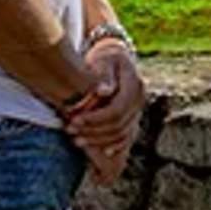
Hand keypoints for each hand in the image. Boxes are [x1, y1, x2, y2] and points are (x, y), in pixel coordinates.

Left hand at [59, 35, 146, 184]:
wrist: (115, 57)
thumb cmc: (104, 57)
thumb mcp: (103, 59)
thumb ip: (104, 74)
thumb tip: (104, 91)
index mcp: (134, 85)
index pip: (116, 110)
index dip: (95, 119)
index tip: (74, 120)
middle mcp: (140, 99)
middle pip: (118, 124)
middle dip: (93, 131)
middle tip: (70, 131)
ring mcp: (138, 110)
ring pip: (122, 133)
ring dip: (99, 140)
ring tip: (76, 140)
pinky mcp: (134, 117)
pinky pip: (127, 137)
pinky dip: (115, 145)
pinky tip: (101, 152)